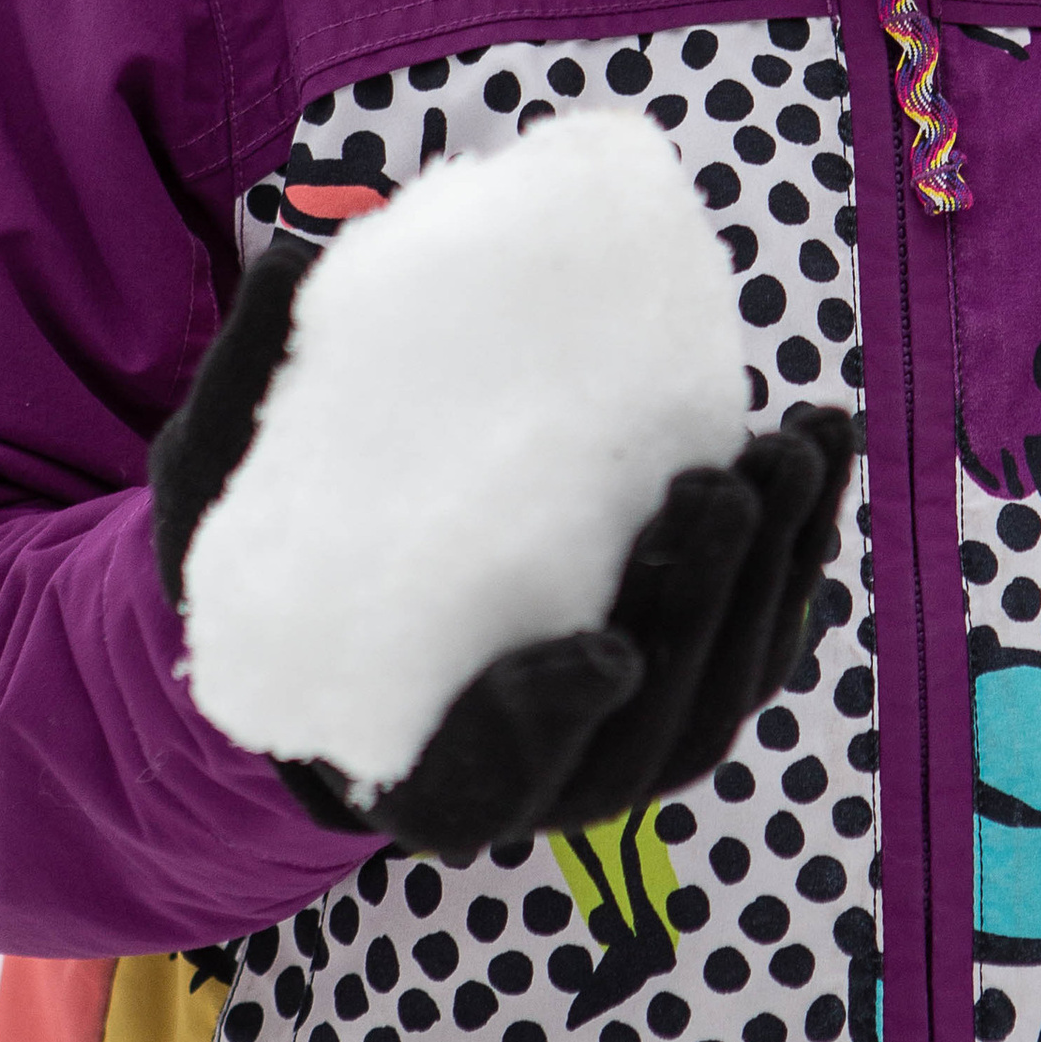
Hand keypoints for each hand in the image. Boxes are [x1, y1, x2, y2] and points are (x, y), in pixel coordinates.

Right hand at [149, 234, 853, 857]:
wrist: (345, 630)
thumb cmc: (272, 573)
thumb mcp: (221, 500)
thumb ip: (250, 398)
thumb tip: (291, 256)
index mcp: (417, 771)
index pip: (495, 768)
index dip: (553, 717)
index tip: (606, 654)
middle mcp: (541, 785)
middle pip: (648, 721)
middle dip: (700, 603)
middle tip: (724, 484)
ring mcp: (629, 745)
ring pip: (725, 678)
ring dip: (774, 567)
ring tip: (799, 447)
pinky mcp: (688, 685)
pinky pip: (764, 634)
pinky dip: (800, 547)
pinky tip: (819, 451)